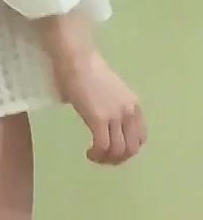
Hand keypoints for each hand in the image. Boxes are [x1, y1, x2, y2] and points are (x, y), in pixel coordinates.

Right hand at [53, 47, 146, 165]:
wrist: (77, 60)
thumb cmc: (86, 70)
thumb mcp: (107, 91)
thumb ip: (108, 106)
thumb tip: (94, 115)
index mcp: (134, 105)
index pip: (141, 137)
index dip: (128, 149)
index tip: (113, 150)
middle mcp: (129, 112)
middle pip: (132, 148)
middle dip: (117, 159)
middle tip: (102, 158)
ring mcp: (115, 116)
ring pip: (118, 151)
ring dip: (106, 159)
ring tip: (94, 156)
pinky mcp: (99, 119)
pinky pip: (102, 146)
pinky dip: (96, 154)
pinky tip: (89, 152)